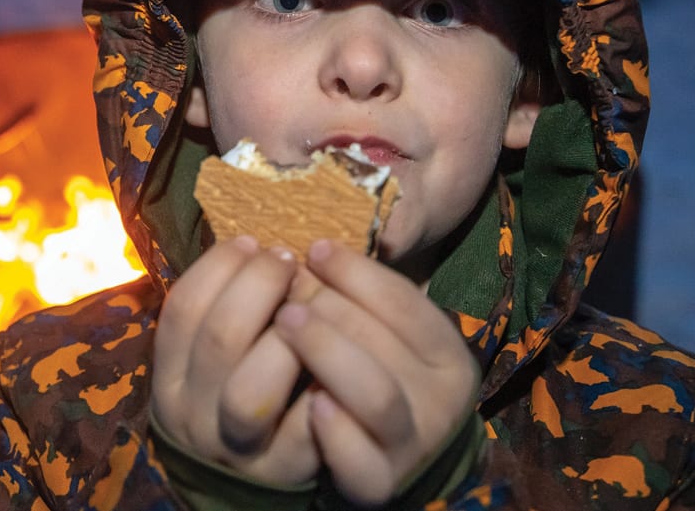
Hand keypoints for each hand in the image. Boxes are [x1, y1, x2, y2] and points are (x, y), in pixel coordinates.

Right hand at [152, 236, 321, 484]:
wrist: (252, 473)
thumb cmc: (241, 383)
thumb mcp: (213, 353)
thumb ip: (224, 308)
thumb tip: (256, 247)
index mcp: (171, 377)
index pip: (182, 309)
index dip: (219, 265)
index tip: (252, 242)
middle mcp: (193, 415)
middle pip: (219, 338)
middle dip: (259, 286)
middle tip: (287, 262)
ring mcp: (236, 449)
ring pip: (251, 393)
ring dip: (287, 340)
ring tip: (309, 310)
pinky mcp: (282, 473)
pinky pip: (302, 432)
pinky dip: (321, 389)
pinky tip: (336, 356)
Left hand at [274, 239, 480, 505]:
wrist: (390, 452)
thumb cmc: (377, 368)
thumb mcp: (386, 329)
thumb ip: (362, 294)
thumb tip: (317, 251)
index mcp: (448, 354)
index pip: (403, 302)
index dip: (354, 271)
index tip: (314, 250)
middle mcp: (441, 401)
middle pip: (381, 342)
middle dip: (327, 307)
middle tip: (285, 291)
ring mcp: (410, 445)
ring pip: (375, 392)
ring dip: (325, 350)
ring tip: (286, 322)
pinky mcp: (377, 484)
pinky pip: (358, 459)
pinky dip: (333, 430)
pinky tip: (309, 403)